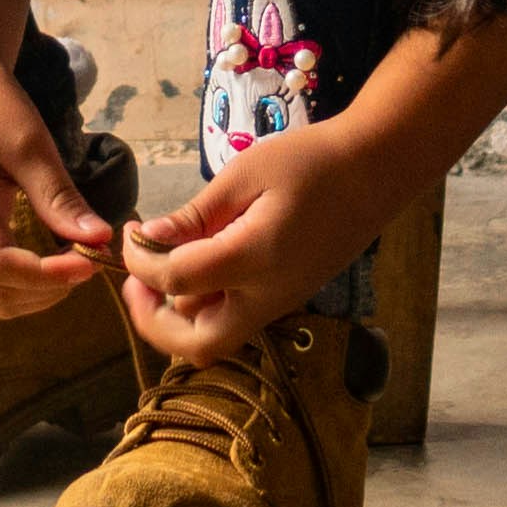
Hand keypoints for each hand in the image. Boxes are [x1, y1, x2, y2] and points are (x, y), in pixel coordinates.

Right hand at [0, 54, 109, 316]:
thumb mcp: (28, 142)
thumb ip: (58, 196)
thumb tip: (100, 239)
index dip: (42, 275)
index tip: (90, 263)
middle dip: (43, 288)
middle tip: (91, 260)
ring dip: (33, 291)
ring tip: (75, 262)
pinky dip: (20, 280)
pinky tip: (51, 261)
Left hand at [118, 121, 392, 367]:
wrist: (375, 170)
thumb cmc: (312, 161)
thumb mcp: (246, 175)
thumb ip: (196, 215)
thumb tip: (150, 238)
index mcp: (254, 260)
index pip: (177, 280)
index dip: (140, 260)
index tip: (131, 230)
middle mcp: (266, 296)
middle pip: (196, 345)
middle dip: (154, 321)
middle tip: (136, 281)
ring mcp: (278, 303)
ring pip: (214, 339)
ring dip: (176, 317)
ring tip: (159, 269)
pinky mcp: (285, 297)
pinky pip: (234, 319)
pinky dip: (203, 307)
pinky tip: (195, 266)